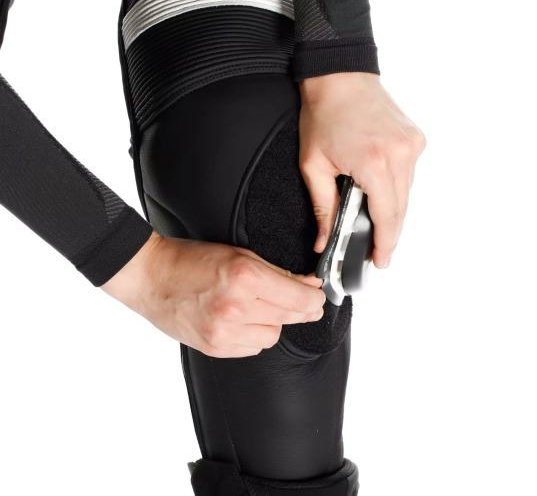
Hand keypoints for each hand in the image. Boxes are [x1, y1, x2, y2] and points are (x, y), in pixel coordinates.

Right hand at [101, 232, 325, 357]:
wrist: (151, 277)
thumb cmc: (191, 259)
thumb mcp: (239, 254)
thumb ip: (277, 273)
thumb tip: (308, 286)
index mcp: (245, 277)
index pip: (299, 298)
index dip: (315, 298)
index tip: (319, 295)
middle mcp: (236, 308)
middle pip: (290, 318)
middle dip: (301, 309)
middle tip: (304, 302)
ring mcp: (224, 332)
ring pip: (272, 337)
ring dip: (274, 323)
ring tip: (259, 308)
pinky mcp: (214, 347)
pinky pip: (252, 348)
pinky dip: (253, 335)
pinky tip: (243, 320)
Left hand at [298, 72, 426, 268]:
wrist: (339, 75)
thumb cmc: (323, 114)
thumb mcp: (313, 165)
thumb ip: (322, 207)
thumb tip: (324, 240)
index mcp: (374, 163)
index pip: (386, 217)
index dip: (385, 244)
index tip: (381, 261)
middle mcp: (401, 154)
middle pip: (400, 209)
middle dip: (389, 233)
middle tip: (376, 251)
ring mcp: (412, 145)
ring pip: (407, 194)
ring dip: (392, 212)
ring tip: (376, 227)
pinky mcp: (415, 138)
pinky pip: (409, 176)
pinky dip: (396, 190)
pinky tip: (382, 196)